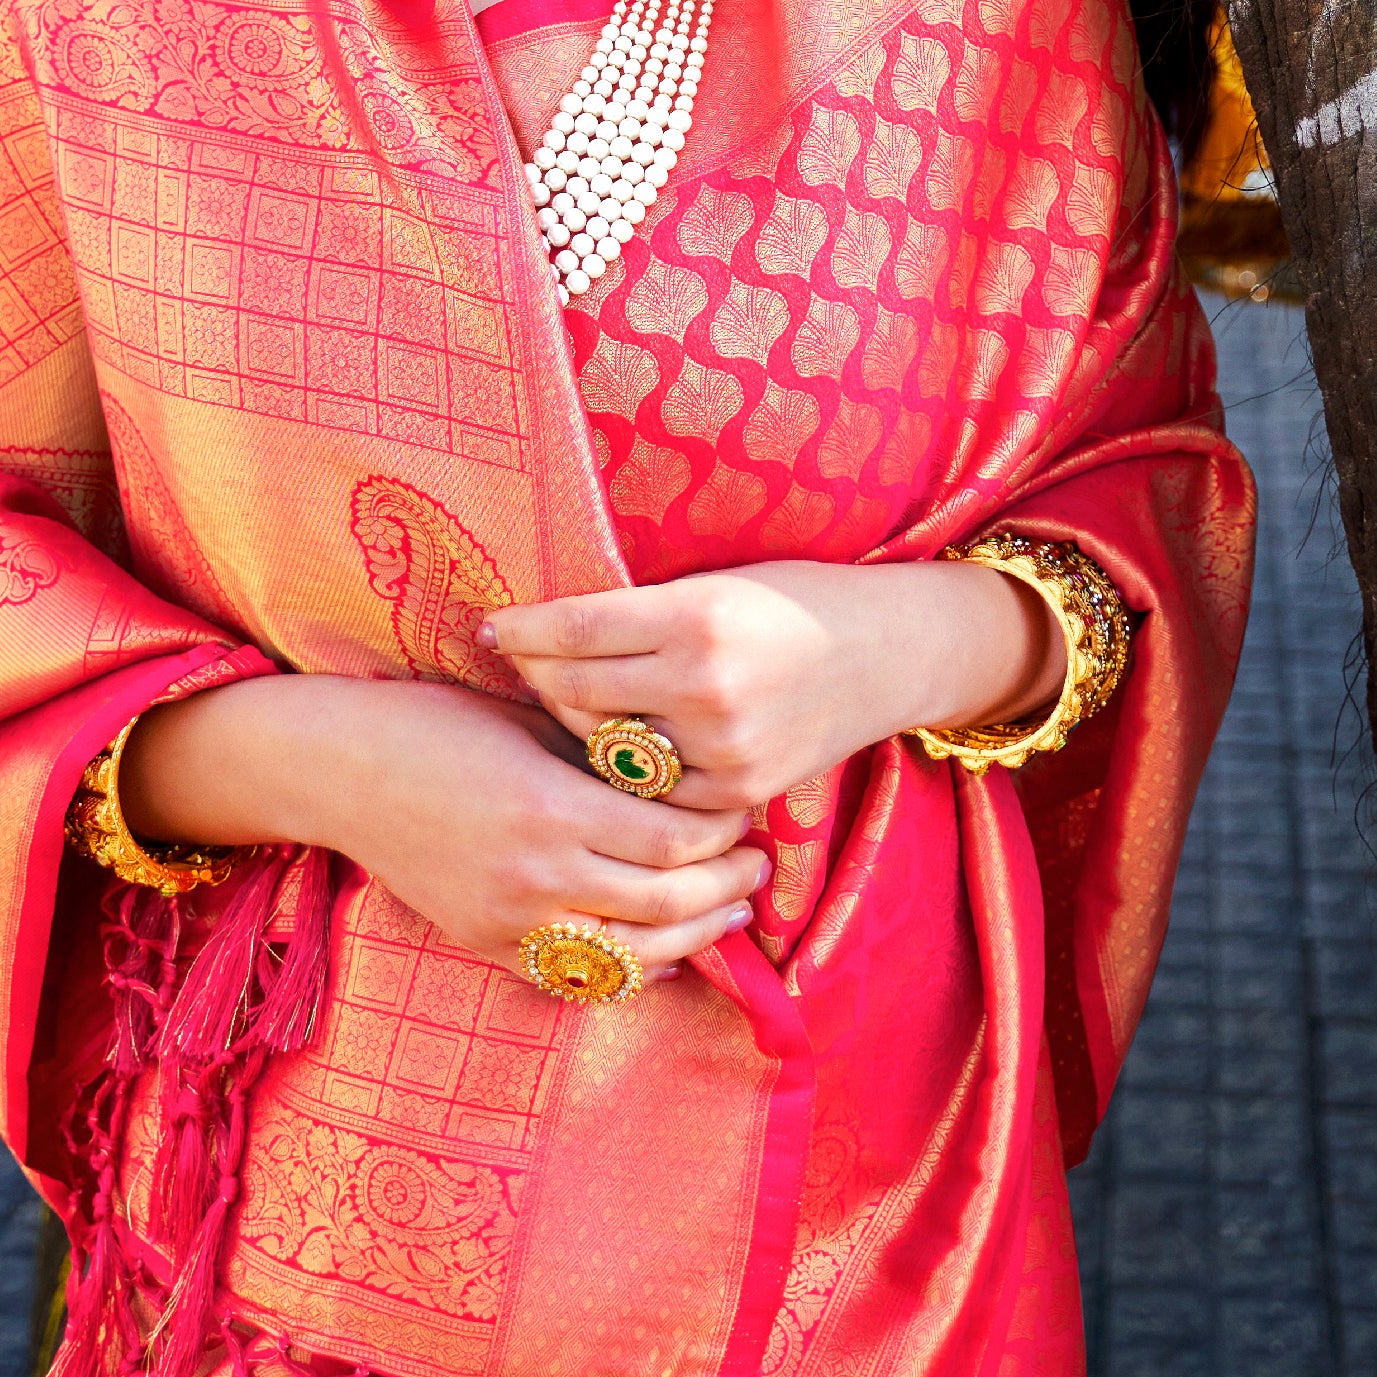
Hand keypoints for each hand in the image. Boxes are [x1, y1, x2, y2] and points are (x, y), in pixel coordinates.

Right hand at [119, 673, 767, 984]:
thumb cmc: (443, 722)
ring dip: (693, 935)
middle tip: (757, 865)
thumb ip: (604, 756)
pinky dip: (632, 970)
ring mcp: (510, 923)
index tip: (745, 809)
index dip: (721, 831)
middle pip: (665, 904)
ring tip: (728, 910)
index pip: (673, 841)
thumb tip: (687, 769)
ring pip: (631, 956)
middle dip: (724, 886)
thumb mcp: (533, 722)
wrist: (346, 770)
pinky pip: (578, 978)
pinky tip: (663, 948)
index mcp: (553, 808)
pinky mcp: (488, 947)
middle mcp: (536, 878)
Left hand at [482, 557, 1061, 812]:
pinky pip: (651, 791)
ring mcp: (722, 748)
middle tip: (513, 662)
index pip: (577, 627)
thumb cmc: (794, 598)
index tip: (491, 626)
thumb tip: (552, 623)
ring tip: (554, 698)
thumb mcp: (716, 583)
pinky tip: (607, 747)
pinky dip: (624, 769)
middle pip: (578, 689)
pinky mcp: (737, 792)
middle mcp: (704, 685)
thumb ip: (642, 610)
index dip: (523, 628)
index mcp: (697, 616)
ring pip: (606, 746)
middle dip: (536, 674)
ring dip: (572, 721)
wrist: (885, 651)